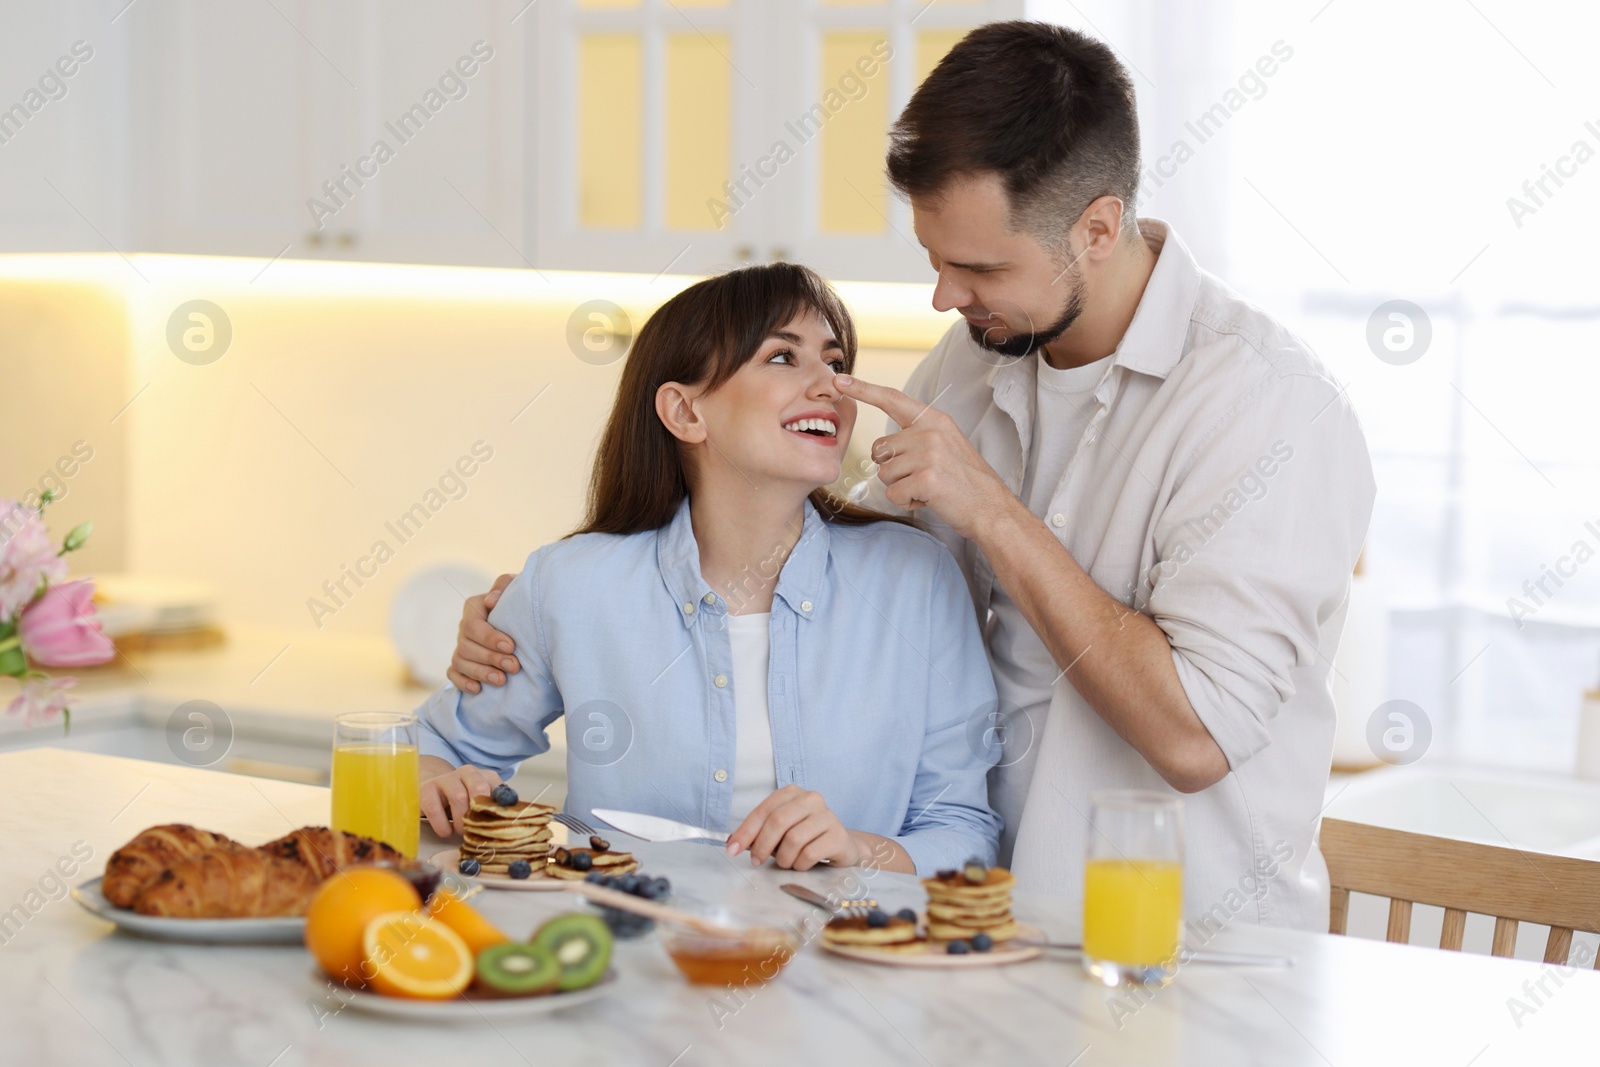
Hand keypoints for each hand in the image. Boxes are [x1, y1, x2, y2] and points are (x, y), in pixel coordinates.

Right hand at [419, 760, 502, 836]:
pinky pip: (435, 808)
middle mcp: (467, 772)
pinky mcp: (426, 789)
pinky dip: (442, 825)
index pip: (499, 790)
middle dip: (478, 812)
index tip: (497, 825)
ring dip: (461, 820)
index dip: (499, 810)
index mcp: (485, 776)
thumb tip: (510, 823)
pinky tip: (445, 831)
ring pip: (458, 797)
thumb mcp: (480, 803)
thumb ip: (494, 809)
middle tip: (475, 829)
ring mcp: (446, 779)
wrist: (431, 790)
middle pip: (479, 788)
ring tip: (460, 831)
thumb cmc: (462, 802)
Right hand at [446, 572, 519, 692]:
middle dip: (490, 658)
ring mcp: (461, 647)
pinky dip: (462, 683)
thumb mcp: (515, 586)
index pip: (473, 625)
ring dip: (480, 673)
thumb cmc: (518, 601)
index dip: (490, 638)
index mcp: (474, 608)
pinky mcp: (461, 664)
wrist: (521, 617)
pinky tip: (478, 689)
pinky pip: (453, 674)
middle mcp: (464, 628)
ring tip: (502, 680)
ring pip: (460, 662)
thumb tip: (491, 600)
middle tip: (514, 666)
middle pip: (466, 646)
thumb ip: (503, 585)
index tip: (511, 646)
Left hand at [725, 785, 865, 870]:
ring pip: (793, 840)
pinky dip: (799, 864)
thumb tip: (734, 842)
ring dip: (783, 858)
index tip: (732, 849)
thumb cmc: (806, 837)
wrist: (841, 845)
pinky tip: (802, 864)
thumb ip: (760, 833)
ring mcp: (827, 816)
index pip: (763, 811)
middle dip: (762, 846)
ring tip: (786, 862)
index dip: (745, 831)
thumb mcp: (781, 831)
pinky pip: (809, 853)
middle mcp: (811, 799)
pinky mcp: (838, 835)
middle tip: (756, 861)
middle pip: (778, 821)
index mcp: (792, 793)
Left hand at [833, 374, 1010, 539]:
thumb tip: (881, 447)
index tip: (840, 380)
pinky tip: (928, 499)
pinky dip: (906, 502)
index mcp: (934, 420)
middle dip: (892, 468)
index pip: (892, 399)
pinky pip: (893, 493)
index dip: (864, 389)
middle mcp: (930, 432)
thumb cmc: (964, 481)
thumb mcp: (945, 446)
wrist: (991, 508)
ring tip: (928, 487)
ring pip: (883, 473)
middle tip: (921, 476)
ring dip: (900, 486)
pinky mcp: (925, 478)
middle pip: (879, 449)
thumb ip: (917, 437)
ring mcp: (928, 454)